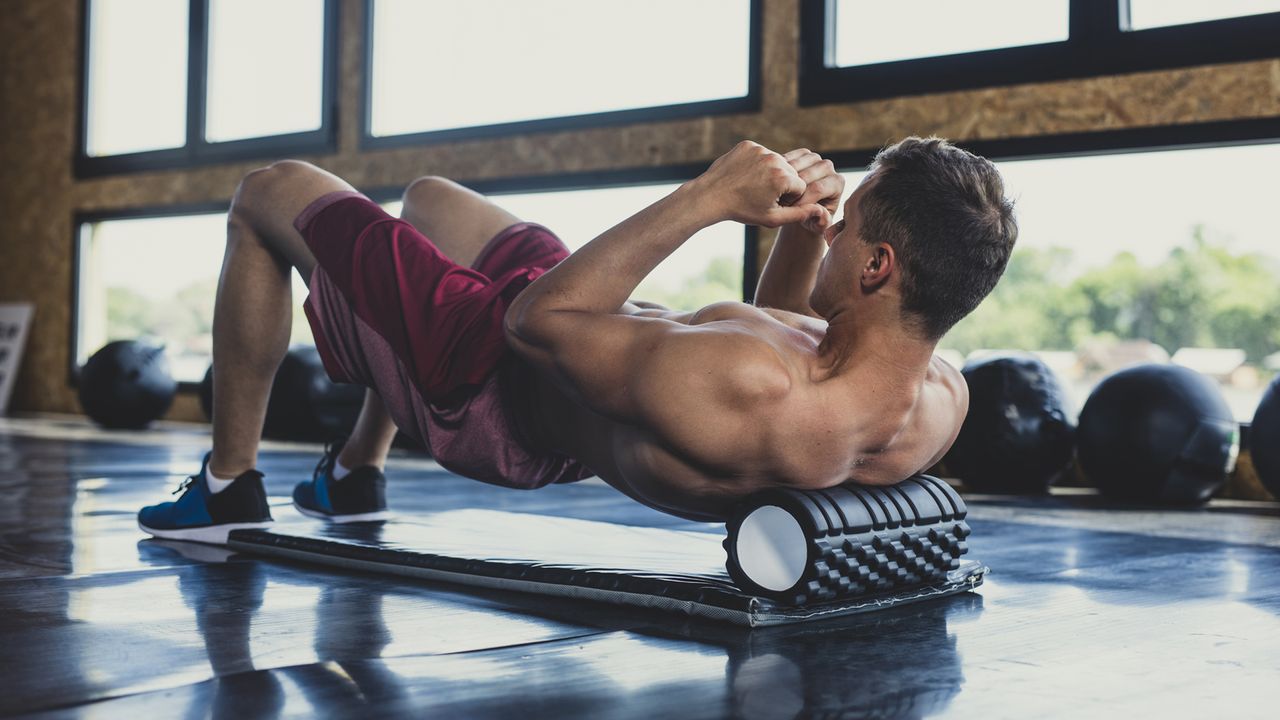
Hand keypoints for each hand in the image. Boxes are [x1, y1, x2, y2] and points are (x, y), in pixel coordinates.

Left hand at [690, 141, 830, 227]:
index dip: (789, 198)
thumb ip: (799, 214)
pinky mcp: (749, 144)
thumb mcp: (772, 218)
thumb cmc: (742, 210)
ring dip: (771, 173)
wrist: (711, 196)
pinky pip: (761, 154)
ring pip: (777, 162)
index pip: (801, 187)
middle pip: (790, 172)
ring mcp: (760, 150)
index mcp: (783, 178)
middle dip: (782, 184)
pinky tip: (746, 176)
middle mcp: (775, 160)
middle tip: (762, 195)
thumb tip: (820, 209)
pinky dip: (757, 164)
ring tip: (754, 186)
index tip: (774, 203)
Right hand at [781, 148, 843, 233]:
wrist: (804, 209)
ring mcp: (815, 158)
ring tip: (780, 195)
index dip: (802, 200)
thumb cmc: (813, 219)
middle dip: (793, 191)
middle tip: (783, 204)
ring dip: (784, 181)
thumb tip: (821, 214)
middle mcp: (829, 167)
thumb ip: (822, 222)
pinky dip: (780, 171)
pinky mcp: (802, 154)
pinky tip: (776, 184)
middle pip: (806, 175)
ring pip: (796, 165)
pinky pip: (789, 158)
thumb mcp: (818, 226)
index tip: (792, 211)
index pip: (817, 188)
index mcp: (838, 182)